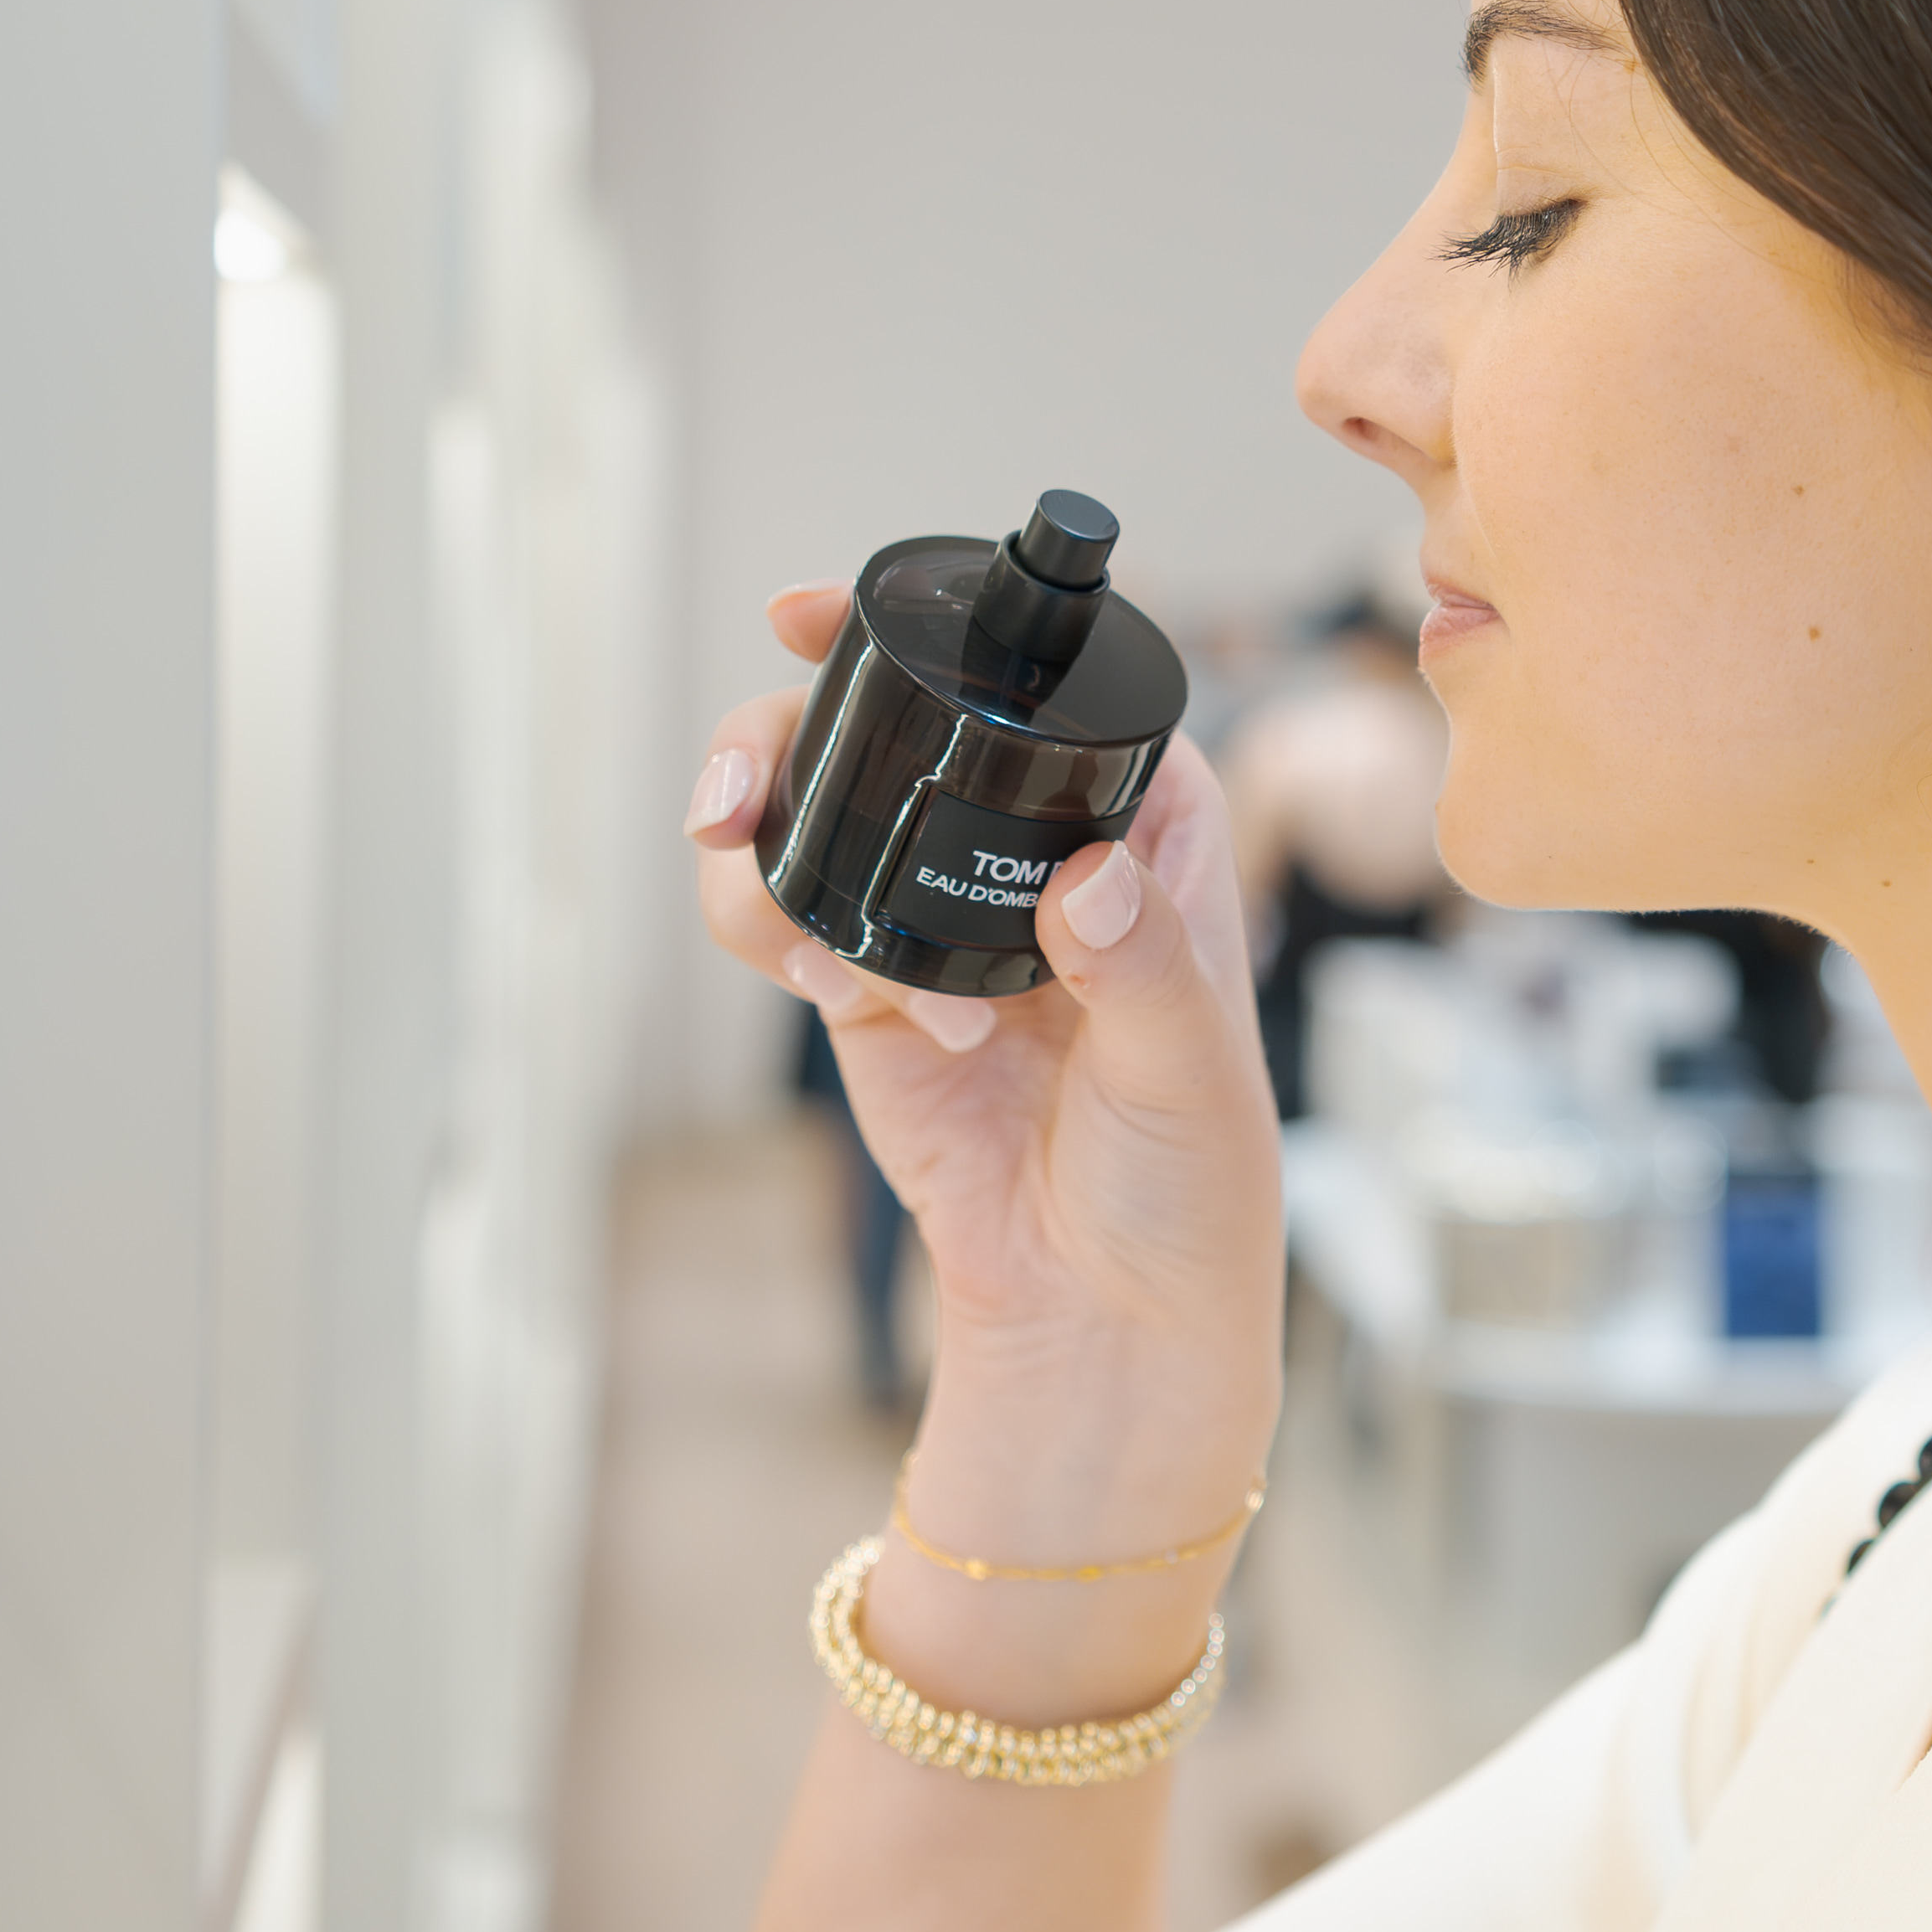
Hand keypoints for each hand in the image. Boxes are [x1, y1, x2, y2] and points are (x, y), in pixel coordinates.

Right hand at [687, 587, 1282, 1700]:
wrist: (1106, 1317)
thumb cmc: (1188, 1188)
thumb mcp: (1189, 1071)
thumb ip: (1140, 969)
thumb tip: (1087, 885)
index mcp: (1146, 819)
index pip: (1047, 683)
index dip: (943, 627)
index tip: (824, 615)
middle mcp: (1037, 841)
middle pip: (895, 718)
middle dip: (795, 723)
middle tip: (742, 782)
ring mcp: (943, 907)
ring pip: (820, 806)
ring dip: (768, 830)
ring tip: (779, 910)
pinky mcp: (873, 984)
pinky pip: (790, 912)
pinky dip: (770, 922)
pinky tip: (822, 981)